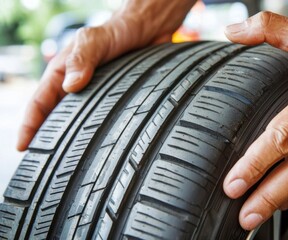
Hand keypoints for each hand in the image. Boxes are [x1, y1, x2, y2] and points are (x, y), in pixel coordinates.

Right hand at [16, 0, 195, 150]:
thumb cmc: (118, 30)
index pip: (40, 102)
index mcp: (63, 73)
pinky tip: (102, 147)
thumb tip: (70, 87)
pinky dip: (98, 132)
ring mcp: (96, 93)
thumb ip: (83, 59)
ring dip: (73, 139)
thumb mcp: (95, 40)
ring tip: (71, 163)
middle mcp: (77, 86)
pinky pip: (103, 119)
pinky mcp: (116, 98)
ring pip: (79, 121)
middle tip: (44, 163)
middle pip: (56, 116)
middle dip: (48, 138)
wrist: (147, 29)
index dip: (29, 125)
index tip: (23, 146)